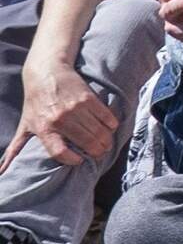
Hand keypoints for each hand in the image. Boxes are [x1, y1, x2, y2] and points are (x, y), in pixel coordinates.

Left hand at [4, 57, 115, 171]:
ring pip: (98, 131)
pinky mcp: (88, 98)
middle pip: (86, 142)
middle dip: (98, 151)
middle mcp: (60, 119)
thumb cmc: (34, 102)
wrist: (46, 72)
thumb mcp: (24, 125)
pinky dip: (111, 124)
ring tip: (107, 144)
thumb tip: (1, 171)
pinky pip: (105, 117)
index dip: (72, 160)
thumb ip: (15, 149)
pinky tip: (110, 128)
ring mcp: (76, 108)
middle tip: (101, 154)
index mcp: (44, 128)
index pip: (60, 152)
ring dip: (106, 140)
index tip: (79, 161)